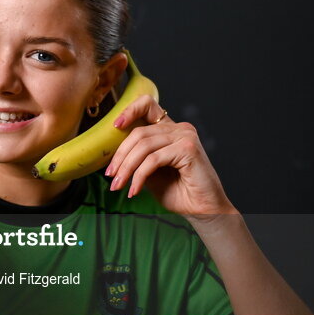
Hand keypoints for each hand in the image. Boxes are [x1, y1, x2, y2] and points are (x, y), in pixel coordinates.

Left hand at [104, 95, 237, 221]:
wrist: (202, 210)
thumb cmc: (179, 192)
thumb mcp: (151, 172)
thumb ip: (137, 158)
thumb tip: (113, 157)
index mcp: (170, 129)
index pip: (148, 105)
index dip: (129, 110)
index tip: (114, 127)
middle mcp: (179, 128)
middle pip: (139, 132)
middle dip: (120, 156)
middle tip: (111, 176)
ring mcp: (185, 136)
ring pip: (144, 146)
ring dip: (126, 168)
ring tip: (118, 186)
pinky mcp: (188, 149)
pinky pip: (153, 159)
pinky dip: (139, 176)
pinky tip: (134, 190)